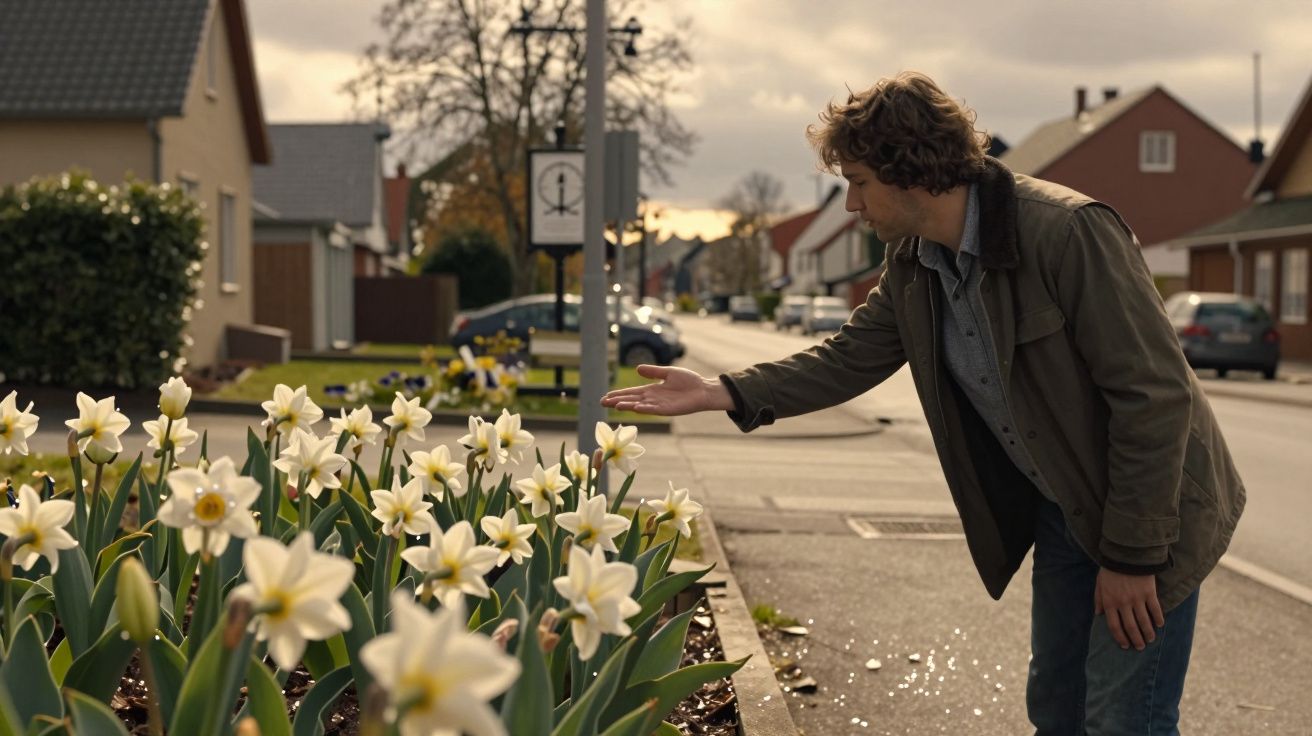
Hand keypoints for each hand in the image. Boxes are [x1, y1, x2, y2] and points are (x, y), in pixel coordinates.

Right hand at [599, 365, 733, 415]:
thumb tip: (637, 368)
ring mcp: (660, 405)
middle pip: (632, 400)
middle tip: (602, 402)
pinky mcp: (668, 410)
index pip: (632, 393)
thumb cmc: (688, 381)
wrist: (703, 389)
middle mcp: (653, 399)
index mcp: (652, 390)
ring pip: (640, 405)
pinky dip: (644, 408)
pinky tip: (635, 407)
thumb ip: (653, 372)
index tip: (606, 396)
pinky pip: (654, 409)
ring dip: (628, 405)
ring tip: (615, 405)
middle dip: (617, 401)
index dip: (619, 394)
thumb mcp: (668, 373)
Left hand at [1094, 568, 1164, 650]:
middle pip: (1130, 627)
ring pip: (1144, 621)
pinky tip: (1160, 625)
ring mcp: (1136, 598)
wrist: (1125, 554)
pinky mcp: (1149, 592)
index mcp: (1109, 602)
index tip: (1125, 645)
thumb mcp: (1099, 583)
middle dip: (1136, 640)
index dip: (1120, 638)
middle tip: (1140, 647)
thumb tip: (1098, 614)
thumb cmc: (1111, 569)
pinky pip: (1155, 610)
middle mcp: (1122, 603)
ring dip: (1148, 633)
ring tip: (1150, 639)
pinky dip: (1158, 619)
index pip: (1114, 626)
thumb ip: (1098, 599)